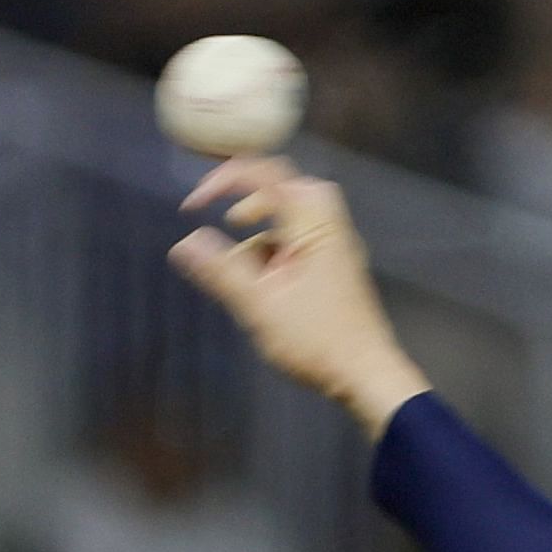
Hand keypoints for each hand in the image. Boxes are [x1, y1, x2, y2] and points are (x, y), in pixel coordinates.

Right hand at [168, 158, 432, 435]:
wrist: (369, 377)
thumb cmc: (318, 341)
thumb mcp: (260, 306)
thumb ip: (221, 272)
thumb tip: (183, 245)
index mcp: (313, 225)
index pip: (267, 174)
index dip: (225, 178)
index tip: (195, 205)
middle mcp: (330, 229)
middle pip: (288, 188)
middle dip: (252, 199)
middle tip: (231, 222)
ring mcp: (336, 250)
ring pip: (295, 219)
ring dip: (263, 234)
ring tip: (242, 266)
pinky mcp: (336, 272)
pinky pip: (302, 245)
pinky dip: (277, 254)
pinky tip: (263, 288)